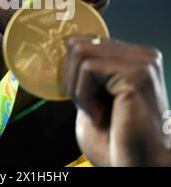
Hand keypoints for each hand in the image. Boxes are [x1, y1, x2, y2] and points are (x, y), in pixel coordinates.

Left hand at [63, 35, 170, 165]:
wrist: (137, 168)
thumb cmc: (116, 138)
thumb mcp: (96, 93)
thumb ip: (87, 66)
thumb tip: (66, 44)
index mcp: (134, 57)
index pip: (86, 40)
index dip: (71, 68)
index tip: (80, 96)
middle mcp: (142, 55)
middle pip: (79, 44)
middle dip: (71, 79)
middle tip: (88, 107)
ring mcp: (143, 62)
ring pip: (81, 53)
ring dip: (77, 88)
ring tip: (94, 111)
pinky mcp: (137, 74)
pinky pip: (88, 69)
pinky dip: (83, 95)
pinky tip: (100, 115)